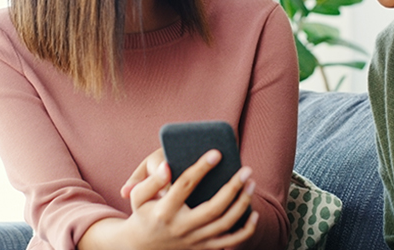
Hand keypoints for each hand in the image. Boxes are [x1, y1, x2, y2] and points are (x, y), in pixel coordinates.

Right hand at [82, 150, 257, 249]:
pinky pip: (231, 242)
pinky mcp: (204, 248)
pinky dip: (246, 230)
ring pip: (225, 224)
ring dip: (242, 203)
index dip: (201, 168)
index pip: (185, 186)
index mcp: (165, 211)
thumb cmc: (144, 214)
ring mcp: (195, 240)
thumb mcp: (139, 197)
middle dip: (233, 188)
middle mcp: (182, 228)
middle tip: (246, 170)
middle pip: (213, 209)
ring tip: (251, 183)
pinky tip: (254, 212)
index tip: (216, 153)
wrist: (142, 246)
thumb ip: (152, 181)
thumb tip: (168, 165)